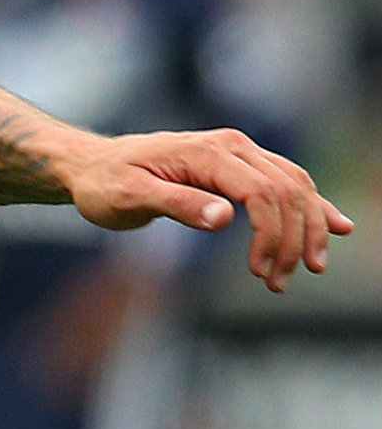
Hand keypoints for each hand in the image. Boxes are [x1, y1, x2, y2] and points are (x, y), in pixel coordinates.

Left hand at [64, 129, 351, 293]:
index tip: (260, 270)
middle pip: (286, 191)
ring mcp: (240, 152)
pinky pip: (286, 183)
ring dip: (306, 228)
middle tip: (281, 282)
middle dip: (293, 238)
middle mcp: (233, 146)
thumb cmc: (105, 183)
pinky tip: (335, 226)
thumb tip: (224, 218)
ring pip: (294, 187)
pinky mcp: (239, 165)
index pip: (261, 192)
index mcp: (210, 152)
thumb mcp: (129, 197)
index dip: (270, 233)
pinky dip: (311, 207)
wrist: (93, 166)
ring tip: (308, 267)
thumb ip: (176, 204)